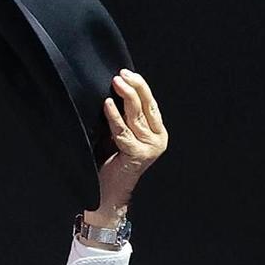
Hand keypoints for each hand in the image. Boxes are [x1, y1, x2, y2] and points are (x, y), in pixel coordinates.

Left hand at [91, 68, 168, 220]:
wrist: (106, 192)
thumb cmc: (109, 163)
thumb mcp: (119, 134)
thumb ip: (124, 117)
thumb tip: (116, 90)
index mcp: (156, 133)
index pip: (150, 104)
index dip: (140, 87)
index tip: (127, 72)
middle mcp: (157, 140)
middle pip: (146, 107)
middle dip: (134, 87)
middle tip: (120, 75)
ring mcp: (149, 148)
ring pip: (136, 116)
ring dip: (125, 97)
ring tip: (115, 83)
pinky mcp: (138, 155)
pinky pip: (123, 131)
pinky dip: (114, 117)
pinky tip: (107, 104)